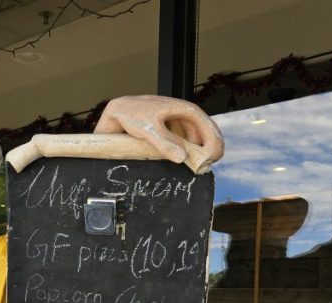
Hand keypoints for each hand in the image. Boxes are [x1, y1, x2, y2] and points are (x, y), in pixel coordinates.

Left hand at [94, 95, 223, 173]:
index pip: (205, 123)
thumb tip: (182, 157)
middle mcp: (181, 115)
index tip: (215, 155)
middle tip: (208, 164)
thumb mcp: (148, 129)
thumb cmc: (130, 114)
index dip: (213, 139)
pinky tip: (184, 161)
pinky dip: (186, 151)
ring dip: (197, 151)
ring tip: (197, 165)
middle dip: (208, 146)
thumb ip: (164, 143)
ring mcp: (175, 123)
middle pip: (203, 131)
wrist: (115, 112)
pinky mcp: (168, 131)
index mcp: (181, 108)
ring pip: (193, 138)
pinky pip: (183, 142)